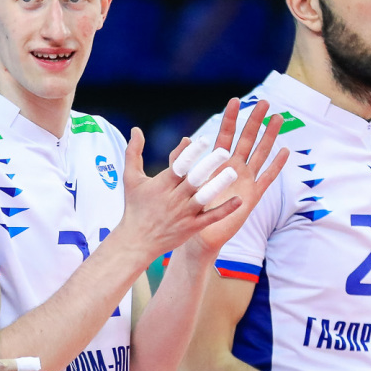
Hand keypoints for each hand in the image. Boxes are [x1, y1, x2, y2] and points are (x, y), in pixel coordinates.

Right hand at [110, 123, 258, 261]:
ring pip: (204, 197)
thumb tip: (136, 129)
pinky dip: (225, 210)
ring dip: (218, 185)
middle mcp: (174, 198)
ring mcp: (184, 214)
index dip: (190, 152)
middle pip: (194, 179)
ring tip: (234, 172)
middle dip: (208, 165)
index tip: (203, 140)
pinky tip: (239, 200)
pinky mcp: (192, 227)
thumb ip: (133, 152)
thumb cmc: (134, 208)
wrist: (136, 242)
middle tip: (224, 151)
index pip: (178, 165)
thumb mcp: (130, 178)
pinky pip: (211, 217)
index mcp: (162, 184)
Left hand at [174, 99, 290, 256]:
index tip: (235, 100)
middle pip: (247, 139)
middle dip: (255, 121)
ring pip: (260, 154)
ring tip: (278, 118)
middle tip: (264, 102)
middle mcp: (233, 167)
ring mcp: (245, 180)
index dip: (230, 118)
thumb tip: (185, 139)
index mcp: (216, 162)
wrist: (200, 235)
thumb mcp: (182, 182)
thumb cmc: (190, 209)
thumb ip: (181, 162)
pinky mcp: (253, 196)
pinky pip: (267, 178)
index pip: (225, 135)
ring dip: (269, 136)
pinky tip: (285, 151)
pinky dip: (276, 165)